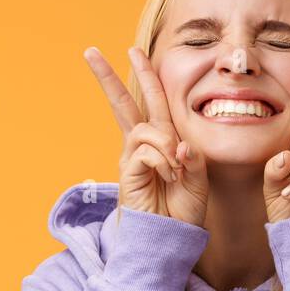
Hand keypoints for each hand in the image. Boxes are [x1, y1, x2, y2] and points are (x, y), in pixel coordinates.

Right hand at [83, 45, 208, 226]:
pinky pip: (145, 151)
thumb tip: (179, 145)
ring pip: (144, 128)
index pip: (152, 102)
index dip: (145, 76)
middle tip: (90, 51)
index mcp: (161, 141)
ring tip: (176, 169)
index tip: (133, 52)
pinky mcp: (128, 172)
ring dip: (165, 143)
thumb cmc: (183, 211)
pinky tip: (169, 176)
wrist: (171, 239)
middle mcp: (142, 146)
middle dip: (109, 76)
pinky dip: (162, 160)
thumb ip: (193, 158)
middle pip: (125, 103)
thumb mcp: (199, 179)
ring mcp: (132, 158)